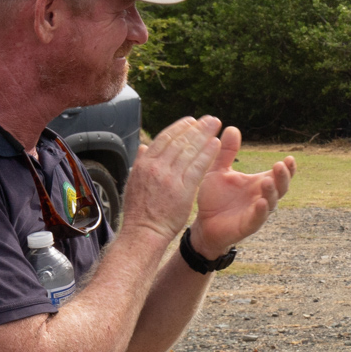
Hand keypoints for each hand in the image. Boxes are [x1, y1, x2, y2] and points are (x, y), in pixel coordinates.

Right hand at [118, 116, 225, 243]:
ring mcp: (169, 177)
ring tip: (215, 126)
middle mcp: (156, 167)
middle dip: (196, 128)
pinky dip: (207, 153)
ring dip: (204, 135)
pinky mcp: (182, 189)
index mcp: (144, 164)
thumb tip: (144, 147)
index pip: (164, 139)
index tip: (191, 121)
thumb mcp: (133, 182)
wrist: (144, 232)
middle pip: (179, 141)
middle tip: (209, 119)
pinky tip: (216, 144)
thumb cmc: (140, 211)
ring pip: (189, 150)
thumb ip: (140, 163)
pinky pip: (197, 166)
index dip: (179, 128)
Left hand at [191, 126, 296, 256]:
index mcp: (258, 183)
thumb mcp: (219, 171)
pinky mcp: (248, 225)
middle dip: (283, 177)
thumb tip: (232, 127)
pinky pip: (258, 218)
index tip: (289, 158)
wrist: (203, 223)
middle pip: (281, 187)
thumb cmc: (214, 197)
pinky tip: (261, 203)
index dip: (288, 168)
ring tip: (267, 181)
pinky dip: (261, 211)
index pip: (279, 174)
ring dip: (271, 192)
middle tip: (279, 165)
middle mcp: (262, 197)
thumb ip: (227, 152)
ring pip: (272, 202)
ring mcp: (257, 212)